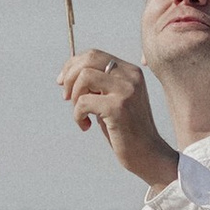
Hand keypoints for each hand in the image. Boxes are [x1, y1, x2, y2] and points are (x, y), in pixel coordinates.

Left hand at [58, 47, 180, 189]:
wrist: (148, 154)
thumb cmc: (126, 129)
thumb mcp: (114, 99)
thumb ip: (99, 84)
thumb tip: (67, 74)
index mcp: (130, 71)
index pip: (94, 55)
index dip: (72, 65)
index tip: (62, 83)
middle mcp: (131, 76)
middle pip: (88, 59)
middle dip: (69, 77)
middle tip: (66, 98)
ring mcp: (126, 91)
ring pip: (84, 76)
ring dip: (74, 96)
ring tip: (80, 113)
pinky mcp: (118, 108)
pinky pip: (83, 102)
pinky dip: (77, 115)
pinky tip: (85, 126)